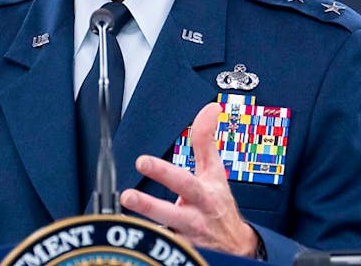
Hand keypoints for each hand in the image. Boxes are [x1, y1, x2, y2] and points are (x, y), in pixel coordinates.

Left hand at [120, 103, 259, 257]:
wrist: (236, 247)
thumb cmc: (219, 205)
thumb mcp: (215, 172)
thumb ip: (206, 141)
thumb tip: (210, 109)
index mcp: (203, 195)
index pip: (183, 181)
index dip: (163, 171)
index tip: (142, 161)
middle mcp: (194, 219)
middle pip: (171, 213)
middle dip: (149, 206)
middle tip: (127, 196)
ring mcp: (186, 240)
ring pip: (165, 238)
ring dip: (146, 232)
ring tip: (124, 226)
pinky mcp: (180, 254)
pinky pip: (165, 251)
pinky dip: (152, 247)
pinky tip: (137, 245)